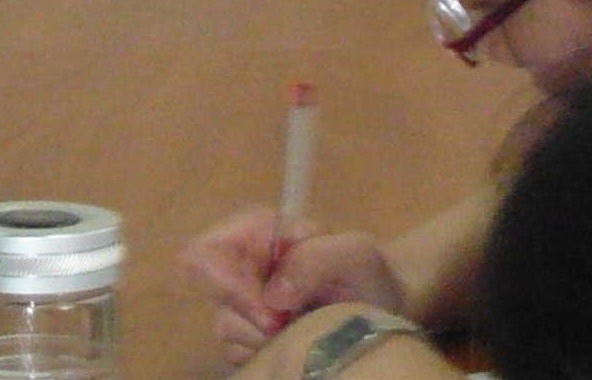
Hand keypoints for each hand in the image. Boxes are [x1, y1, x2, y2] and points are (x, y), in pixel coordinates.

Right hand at [181, 211, 404, 363]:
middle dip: (253, 321)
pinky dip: (267, 357)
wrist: (388, 306)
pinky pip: (238, 355)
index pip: (204, 253)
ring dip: (265, 341)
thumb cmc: (369, 271)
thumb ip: (314, 260)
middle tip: (293, 332)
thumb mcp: (354, 254)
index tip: (269, 313)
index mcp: (252, 233)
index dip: (223, 283)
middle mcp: (239, 266)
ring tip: (306, 335)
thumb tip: (272, 297)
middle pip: (214, 298)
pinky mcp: (249, 336)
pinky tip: (297, 348)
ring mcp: (242, 303)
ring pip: (226, 330)